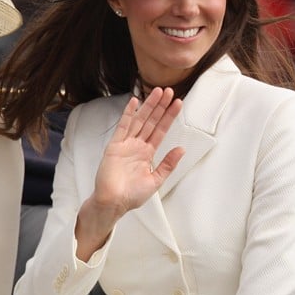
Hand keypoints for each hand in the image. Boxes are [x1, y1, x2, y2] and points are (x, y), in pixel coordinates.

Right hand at [91, 87, 184, 217]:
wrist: (113, 204)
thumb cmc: (132, 195)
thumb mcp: (156, 180)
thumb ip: (168, 164)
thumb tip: (182, 149)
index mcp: (147, 153)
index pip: (161, 130)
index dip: (169, 116)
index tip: (178, 103)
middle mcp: (137, 145)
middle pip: (152, 121)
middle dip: (161, 106)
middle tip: (170, 91)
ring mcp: (126, 144)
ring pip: (140, 120)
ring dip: (149, 106)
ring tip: (158, 92)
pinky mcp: (114, 146)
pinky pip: (123, 127)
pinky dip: (128, 114)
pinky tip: (135, 101)